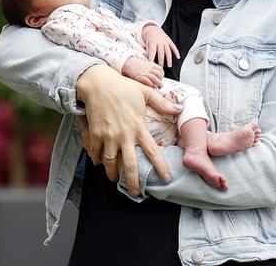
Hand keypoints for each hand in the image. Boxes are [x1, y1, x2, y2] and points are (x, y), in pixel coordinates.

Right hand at [76, 64, 183, 194]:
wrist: (98, 83)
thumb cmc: (123, 87)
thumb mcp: (145, 92)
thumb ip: (163, 103)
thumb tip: (180, 109)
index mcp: (138, 127)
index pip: (153, 151)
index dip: (160, 166)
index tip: (166, 178)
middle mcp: (124, 135)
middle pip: (130, 165)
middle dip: (132, 182)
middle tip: (135, 192)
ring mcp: (108, 136)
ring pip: (111, 163)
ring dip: (112, 174)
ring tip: (115, 179)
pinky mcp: (95, 135)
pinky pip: (96, 153)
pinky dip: (98, 160)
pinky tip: (100, 163)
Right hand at [122, 57, 163, 87]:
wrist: (128, 63)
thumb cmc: (136, 64)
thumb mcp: (146, 63)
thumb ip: (151, 67)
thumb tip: (156, 74)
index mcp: (151, 64)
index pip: (160, 70)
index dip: (162, 75)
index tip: (161, 78)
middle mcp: (148, 68)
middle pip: (159, 74)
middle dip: (161, 80)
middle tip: (160, 84)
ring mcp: (144, 73)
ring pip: (155, 78)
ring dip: (158, 83)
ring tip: (158, 87)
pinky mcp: (140, 77)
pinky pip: (148, 81)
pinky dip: (151, 84)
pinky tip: (151, 86)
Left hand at [141, 24, 179, 67]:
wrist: (154, 30)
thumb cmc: (150, 39)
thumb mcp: (147, 44)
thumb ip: (148, 52)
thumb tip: (148, 60)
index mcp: (153, 43)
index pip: (152, 51)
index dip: (152, 58)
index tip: (152, 64)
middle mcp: (160, 42)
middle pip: (161, 53)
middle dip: (161, 61)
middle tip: (161, 68)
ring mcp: (165, 42)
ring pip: (168, 51)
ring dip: (169, 59)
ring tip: (169, 66)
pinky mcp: (170, 41)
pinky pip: (174, 47)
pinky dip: (176, 52)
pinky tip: (178, 57)